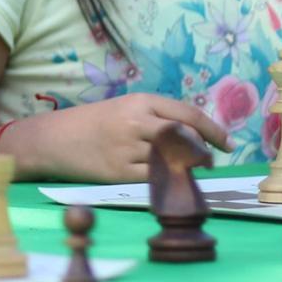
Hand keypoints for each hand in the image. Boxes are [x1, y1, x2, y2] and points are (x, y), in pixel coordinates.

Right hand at [12, 94, 229, 182]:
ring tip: (187, 171)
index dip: (213, 131)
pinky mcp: (118, 172)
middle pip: (185, 139)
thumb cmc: (93, 123)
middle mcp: (135, 122)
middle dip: (203, 152)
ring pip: (172, 160)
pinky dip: (165, 180)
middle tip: (208, 162)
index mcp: (140, 101)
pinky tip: (167, 180)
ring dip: (185, 168)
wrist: (53, 139)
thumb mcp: (124, 108)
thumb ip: (155, 118)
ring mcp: (127, 148)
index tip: (228, 144)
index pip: (188, 115)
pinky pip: (153, 178)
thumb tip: (194, 135)